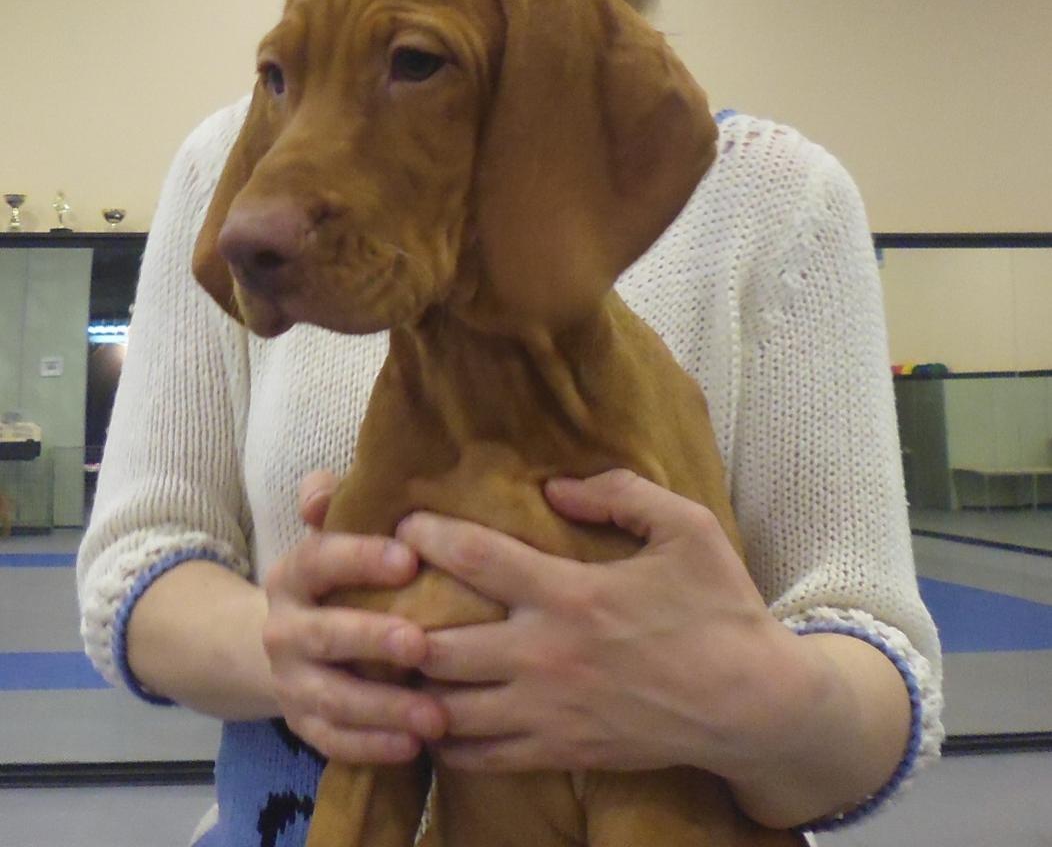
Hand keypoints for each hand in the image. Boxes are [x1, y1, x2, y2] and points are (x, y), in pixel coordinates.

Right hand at [261, 470, 447, 762]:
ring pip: (333, 698)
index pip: (321, 560)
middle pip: (326, 635)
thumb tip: (319, 488)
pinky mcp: (303, 724)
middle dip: (372, 639)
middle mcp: (284, 629)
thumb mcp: (331, 536)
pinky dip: (373, 747)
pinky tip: (414, 746)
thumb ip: (331, 505)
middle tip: (421, 644)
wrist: (285, 639)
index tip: (410, 558)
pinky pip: (335, 742)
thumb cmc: (336, 578)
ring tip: (436, 715)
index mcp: (294, 574)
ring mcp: (291, 681)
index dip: (361, 558)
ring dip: (384, 708)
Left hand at [396, 469, 811, 777]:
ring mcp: (548, 712)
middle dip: (394, 622)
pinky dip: (446, 738)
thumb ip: (622, 494)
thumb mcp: (688, 529)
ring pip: (448, 707)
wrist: (753, 706)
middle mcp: (545, 656)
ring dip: (410, 686)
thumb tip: (556, 487)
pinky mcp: (560, 751)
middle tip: (375, 602)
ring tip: (390, 663)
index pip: (476, 558)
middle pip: (439, 644)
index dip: (429, 536)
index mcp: (571, 594)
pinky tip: (431, 718)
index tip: (403, 525)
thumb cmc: (720, 610)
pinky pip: (481, 755)